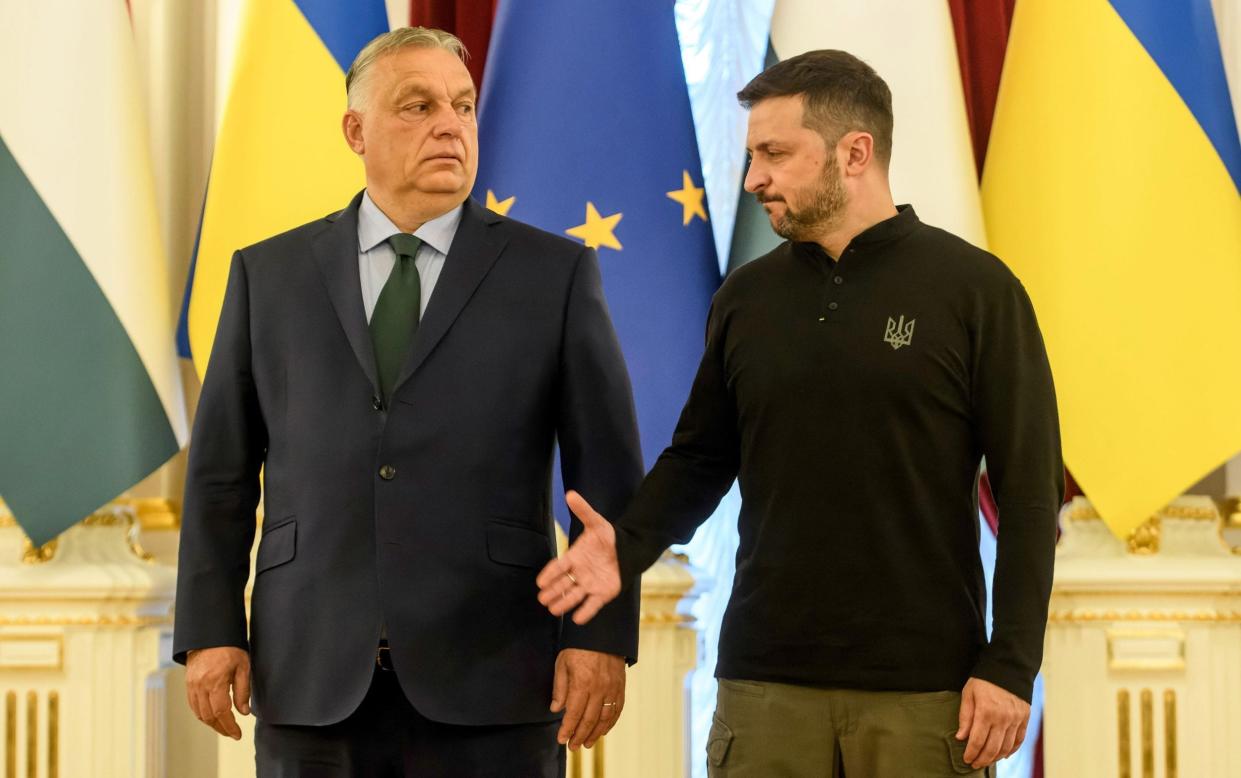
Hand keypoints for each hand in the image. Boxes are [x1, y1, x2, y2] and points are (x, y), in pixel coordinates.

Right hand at [185, 646, 250, 739]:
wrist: (209, 635)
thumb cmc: (229, 648)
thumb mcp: (243, 666)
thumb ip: (243, 691)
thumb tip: (244, 712)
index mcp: (215, 682)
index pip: (221, 712)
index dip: (229, 726)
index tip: (237, 734)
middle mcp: (200, 686)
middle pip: (209, 716)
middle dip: (221, 728)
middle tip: (233, 734)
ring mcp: (192, 686)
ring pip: (199, 713)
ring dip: (212, 724)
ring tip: (224, 728)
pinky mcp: (188, 684)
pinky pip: (193, 705)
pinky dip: (203, 715)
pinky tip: (213, 717)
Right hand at [535, 490, 621, 624]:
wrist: (627, 550)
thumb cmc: (608, 537)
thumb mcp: (596, 522)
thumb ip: (583, 511)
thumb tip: (570, 493)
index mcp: (574, 557)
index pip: (558, 567)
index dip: (549, 574)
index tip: (540, 582)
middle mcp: (579, 573)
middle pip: (562, 584)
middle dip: (552, 592)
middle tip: (542, 599)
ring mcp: (590, 584)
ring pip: (573, 596)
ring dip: (563, 603)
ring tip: (553, 609)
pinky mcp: (602, 594)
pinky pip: (592, 605)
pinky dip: (585, 612)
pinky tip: (577, 619)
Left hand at [550, 648, 625, 749]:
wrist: (603, 633)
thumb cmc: (578, 647)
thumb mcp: (562, 663)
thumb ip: (559, 688)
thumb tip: (555, 709)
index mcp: (582, 682)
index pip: (573, 713)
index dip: (567, 729)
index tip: (561, 740)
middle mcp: (599, 688)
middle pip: (589, 719)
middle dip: (579, 735)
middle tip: (572, 746)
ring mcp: (612, 689)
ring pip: (604, 718)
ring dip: (595, 734)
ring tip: (587, 744)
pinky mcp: (620, 687)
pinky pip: (616, 710)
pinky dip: (610, 724)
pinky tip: (602, 731)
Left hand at [956, 677, 1029, 768]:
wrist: (1009, 667)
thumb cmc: (984, 679)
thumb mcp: (969, 693)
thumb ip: (965, 716)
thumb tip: (961, 737)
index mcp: (986, 711)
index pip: (977, 740)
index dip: (971, 753)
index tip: (966, 759)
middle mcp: (1003, 718)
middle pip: (992, 748)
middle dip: (982, 759)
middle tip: (975, 764)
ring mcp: (1016, 719)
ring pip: (1006, 747)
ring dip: (996, 757)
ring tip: (986, 760)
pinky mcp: (1024, 718)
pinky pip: (1019, 739)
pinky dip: (1012, 750)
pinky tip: (1003, 754)